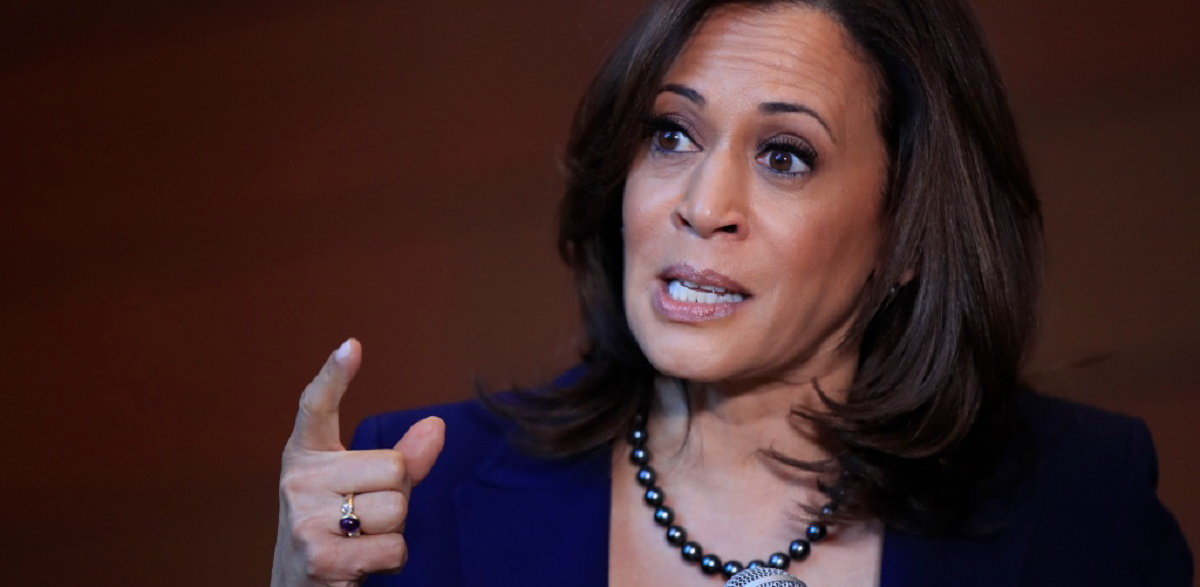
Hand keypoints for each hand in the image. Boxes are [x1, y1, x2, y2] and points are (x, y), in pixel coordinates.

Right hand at [271, 339, 444, 586]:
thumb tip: (436, 426)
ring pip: (397, 510)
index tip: (352, 346)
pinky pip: (393, 548)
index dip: (334, 375)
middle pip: (394, 469)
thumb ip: (404, 459)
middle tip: (365, 517)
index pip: (317, 406)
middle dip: (397, 498)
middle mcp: (298, 481)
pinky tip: (362, 563)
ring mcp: (305, 520)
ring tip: (362, 540)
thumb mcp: (365, 486)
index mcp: (306, 455)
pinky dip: (390, 560)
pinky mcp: (320, 558)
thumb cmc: (339, 527)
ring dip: (394, 532)